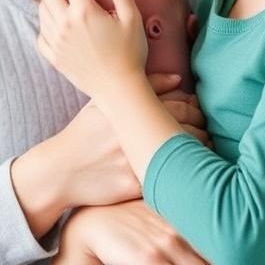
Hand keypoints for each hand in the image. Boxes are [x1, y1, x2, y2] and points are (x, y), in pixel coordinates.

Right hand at [24, 73, 204, 211]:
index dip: (195, 109)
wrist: (59, 171)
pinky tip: (189, 172)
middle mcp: (133, 134)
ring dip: (199, 151)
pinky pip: (169, 178)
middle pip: (185, 129)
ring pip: (182, 154)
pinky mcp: (135, 186)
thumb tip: (179, 78)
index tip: (198, 112)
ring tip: (203, 149)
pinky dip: (184, 174)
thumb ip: (141, 87)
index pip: (180, 107)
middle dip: (202, 129)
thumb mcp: (103, 104)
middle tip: (205, 130)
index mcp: (129, 111)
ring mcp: (135, 161)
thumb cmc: (83, 135)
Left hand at [37, 0, 146, 100]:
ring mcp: (56, 42)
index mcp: (83, 11)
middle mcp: (64, 24)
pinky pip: (40, 34)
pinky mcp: (53, 57)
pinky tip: (54, 20)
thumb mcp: (132, 16)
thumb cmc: (131, 53)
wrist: (119, 89)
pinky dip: (44, 22)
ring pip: (42, 10)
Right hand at [63, 201, 264, 264]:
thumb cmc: (136, 222)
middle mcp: (184, 226)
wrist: (94, 224)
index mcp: (193, 214)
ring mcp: (166, 242)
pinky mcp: (148, 259)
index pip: (234, 242)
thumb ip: (194, 225)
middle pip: (226, 262)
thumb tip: (226, 247)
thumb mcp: (168, 213)